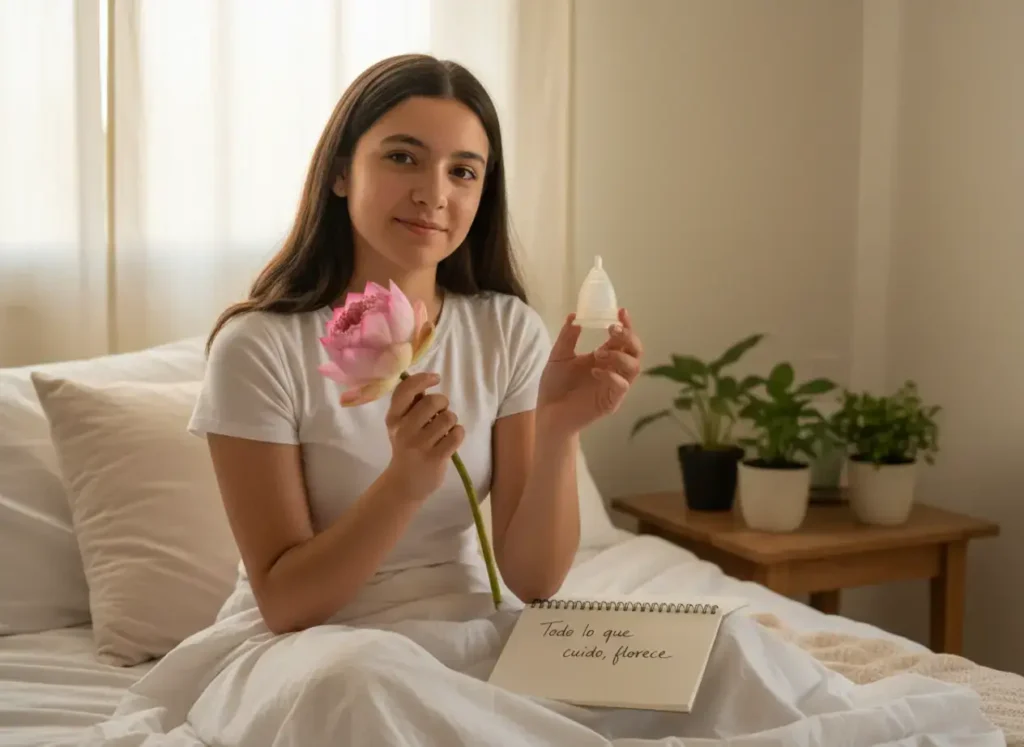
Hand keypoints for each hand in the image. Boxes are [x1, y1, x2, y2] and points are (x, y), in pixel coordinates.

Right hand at [384, 372, 464, 499]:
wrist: (405, 483)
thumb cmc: (407, 446)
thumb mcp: (401, 425)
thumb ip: (411, 404)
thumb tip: (428, 380)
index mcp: (393, 418)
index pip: (405, 389)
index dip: (423, 379)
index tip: (435, 378)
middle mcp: (403, 430)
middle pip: (433, 402)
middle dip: (443, 403)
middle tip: (441, 412)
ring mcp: (419, 445)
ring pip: (448, 418)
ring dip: (451, 420)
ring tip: (445, 429)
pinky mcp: (435, 458)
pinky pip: (456, 434)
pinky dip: (458, 433)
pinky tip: (451, 439)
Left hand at [537, 308, 642, 434]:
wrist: (547, 413)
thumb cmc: (555, 386)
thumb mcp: (558, 356)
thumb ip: (568, 337)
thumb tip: (575, 315)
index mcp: (604, 357)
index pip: (622, 338)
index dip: (626, 324)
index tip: (620, 311)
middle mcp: (613, 370)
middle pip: (635, 351)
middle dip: (628, 337)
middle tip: (612, 330)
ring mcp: (614, 387)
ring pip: (634, 367)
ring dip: (619, 356)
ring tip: (597, 355)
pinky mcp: (611, 402)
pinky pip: (622, 387)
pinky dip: (612, 376)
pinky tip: (594, 371)